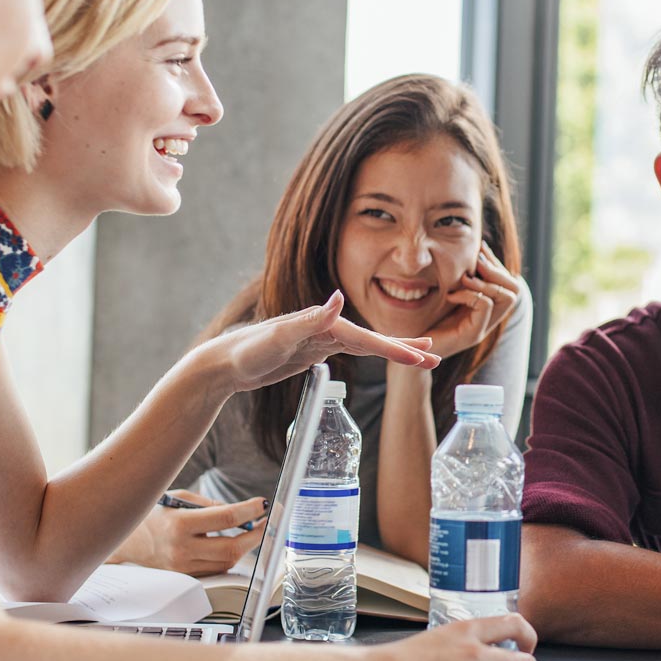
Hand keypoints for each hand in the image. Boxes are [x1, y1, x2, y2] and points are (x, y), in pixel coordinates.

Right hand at [109, 493, 267, 576]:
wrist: (126, 540)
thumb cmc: (153, 514)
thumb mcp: (178, 499)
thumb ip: (209, 505)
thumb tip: (240, 512)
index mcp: (179, 524)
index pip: (226, 518)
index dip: (250, 511)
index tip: (264, 504)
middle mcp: (182, 549)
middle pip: (232, 547)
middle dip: (256, 534)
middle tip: (267, 522)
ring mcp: (183, 567)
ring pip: (227, 561)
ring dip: (245, 546)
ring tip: (252, 531)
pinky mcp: (185, 576)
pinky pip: (216, 569)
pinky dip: (229, 557)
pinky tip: (233, 544)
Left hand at [204, 291, 438, 394]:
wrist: (225, 362)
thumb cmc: (247, 350)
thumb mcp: (278, 337)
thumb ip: (310, 319)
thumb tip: (340, 298)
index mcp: (324, 323)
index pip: (367, 338)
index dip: (395, 348)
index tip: (422, 357)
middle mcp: (326, 327)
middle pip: (373, 340)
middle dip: (405, 348)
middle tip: (435, 357)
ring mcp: (322, 339)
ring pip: (367, 345)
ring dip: (394, 351)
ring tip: (421, 357)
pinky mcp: (314, 351)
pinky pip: (353, 352)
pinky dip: (373, 354)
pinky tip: (383, 354)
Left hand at [422, 243, 518, 358]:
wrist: (410, 349)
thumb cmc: (422, 320)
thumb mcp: (443, 293)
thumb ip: (457, 279)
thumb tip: (469, 251)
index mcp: (484, 309)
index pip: (508, 283)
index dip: (496, 264)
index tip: (479, 250)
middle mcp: (488, 320)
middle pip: (515, 290)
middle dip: (497, 271)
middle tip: (476, 263)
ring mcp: (482, 328)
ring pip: (507, 297)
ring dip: (487, 282)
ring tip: (465, 278)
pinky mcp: (472, 335)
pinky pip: (485, 305)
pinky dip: (469, 294)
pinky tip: (451, 295)